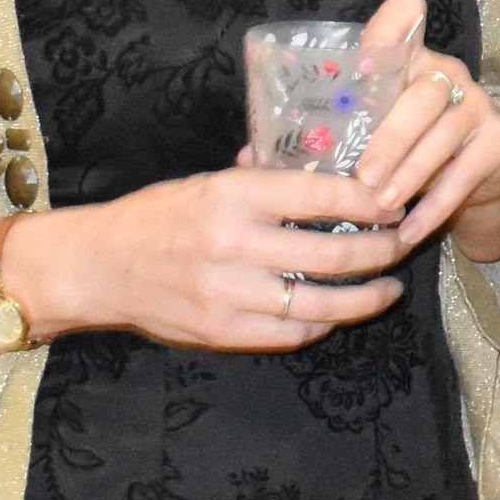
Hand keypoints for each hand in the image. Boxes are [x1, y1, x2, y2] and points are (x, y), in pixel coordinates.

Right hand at [10, 167, 405, 352]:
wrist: (97, 266)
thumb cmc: (158, 217)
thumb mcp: (207, 182)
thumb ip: (265, 180)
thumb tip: (328, 167)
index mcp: (232, 196)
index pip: (321, 196)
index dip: (370, 203)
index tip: (394, 203)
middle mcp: (232, 245)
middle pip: (333, 255)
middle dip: (381, 252)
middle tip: (402, 244)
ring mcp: (228, 294)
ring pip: (321, 303)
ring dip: (366, 298)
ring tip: (389, 288)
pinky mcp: (222, 331)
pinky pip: (292, 332)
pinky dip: (323, 323)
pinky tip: (339, 312)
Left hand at [349, 0, 499, 260]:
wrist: (483, 175)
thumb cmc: (408, 148)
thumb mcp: (373, 132)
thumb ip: (326, 136)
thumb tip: (252, 157)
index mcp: (408, 61)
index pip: (404, 22)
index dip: (392, 25)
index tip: (370, 49)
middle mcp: (446, 74)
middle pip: (422, 94)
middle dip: (391, 138)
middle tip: (364, 177)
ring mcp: (477, 106)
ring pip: (444, 136)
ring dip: (410, 174)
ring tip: (382, 206)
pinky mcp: (498, 142)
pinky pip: (465, 174)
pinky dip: (435, 206)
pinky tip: (410, 230)